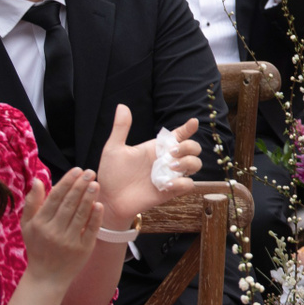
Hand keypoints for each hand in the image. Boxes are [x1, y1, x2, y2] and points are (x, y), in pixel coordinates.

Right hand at [19, 169, 104, 289]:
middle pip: (69, 204)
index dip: (67, 182)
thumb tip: (38, 180)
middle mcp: (53, 231)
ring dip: (89, 197)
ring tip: (96, 183)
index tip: (77, 170)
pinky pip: (90, 229)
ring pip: (80, 215)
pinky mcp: (83, 249)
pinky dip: (95, 217)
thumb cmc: (38, 247)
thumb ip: (33, 203)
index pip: (55, 198)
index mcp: (39, 223)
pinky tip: (99, 204)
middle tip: (91, 172)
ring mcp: (68, 241)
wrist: (46, 276)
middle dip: (80, 185)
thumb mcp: (27, 226)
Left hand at [95, 105, 202, 224]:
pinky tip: (166, 184)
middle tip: (171, 152)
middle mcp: (167, 160)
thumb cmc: (111, 174)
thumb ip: (121, 128)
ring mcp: (171, 175)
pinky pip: (188, 184)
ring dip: (187, 163)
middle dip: (188, 147)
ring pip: (195, 164)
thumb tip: (122, 106)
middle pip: (193, 148)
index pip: (179, 135)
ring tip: (170, 167)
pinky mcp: (170, 191)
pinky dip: (181, 182)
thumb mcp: (113, 149)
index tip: (192, 122)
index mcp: (157, 148)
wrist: (108, 198)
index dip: (188, 128)